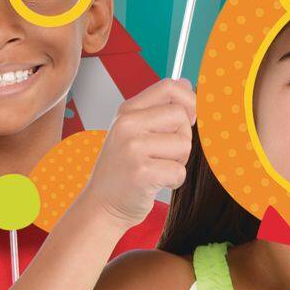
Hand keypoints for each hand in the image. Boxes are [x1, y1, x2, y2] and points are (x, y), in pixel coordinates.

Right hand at [81, 80, 194, 228]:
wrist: (100, 206)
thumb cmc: (122, 170)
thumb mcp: (133, 131)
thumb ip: (158, 108)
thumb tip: (187, 84)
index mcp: (127, 111)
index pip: (170, 87)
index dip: (189, 100)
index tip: (188, 118)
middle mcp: (127, 125)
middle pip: (181, 117)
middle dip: (183, 138)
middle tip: (165, 155)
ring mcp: (133, 149)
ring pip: (183, 144)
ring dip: (178, 162)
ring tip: (157, 169)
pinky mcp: (141, 173)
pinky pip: (178, 171)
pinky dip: (173, 181)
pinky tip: (155, 184)